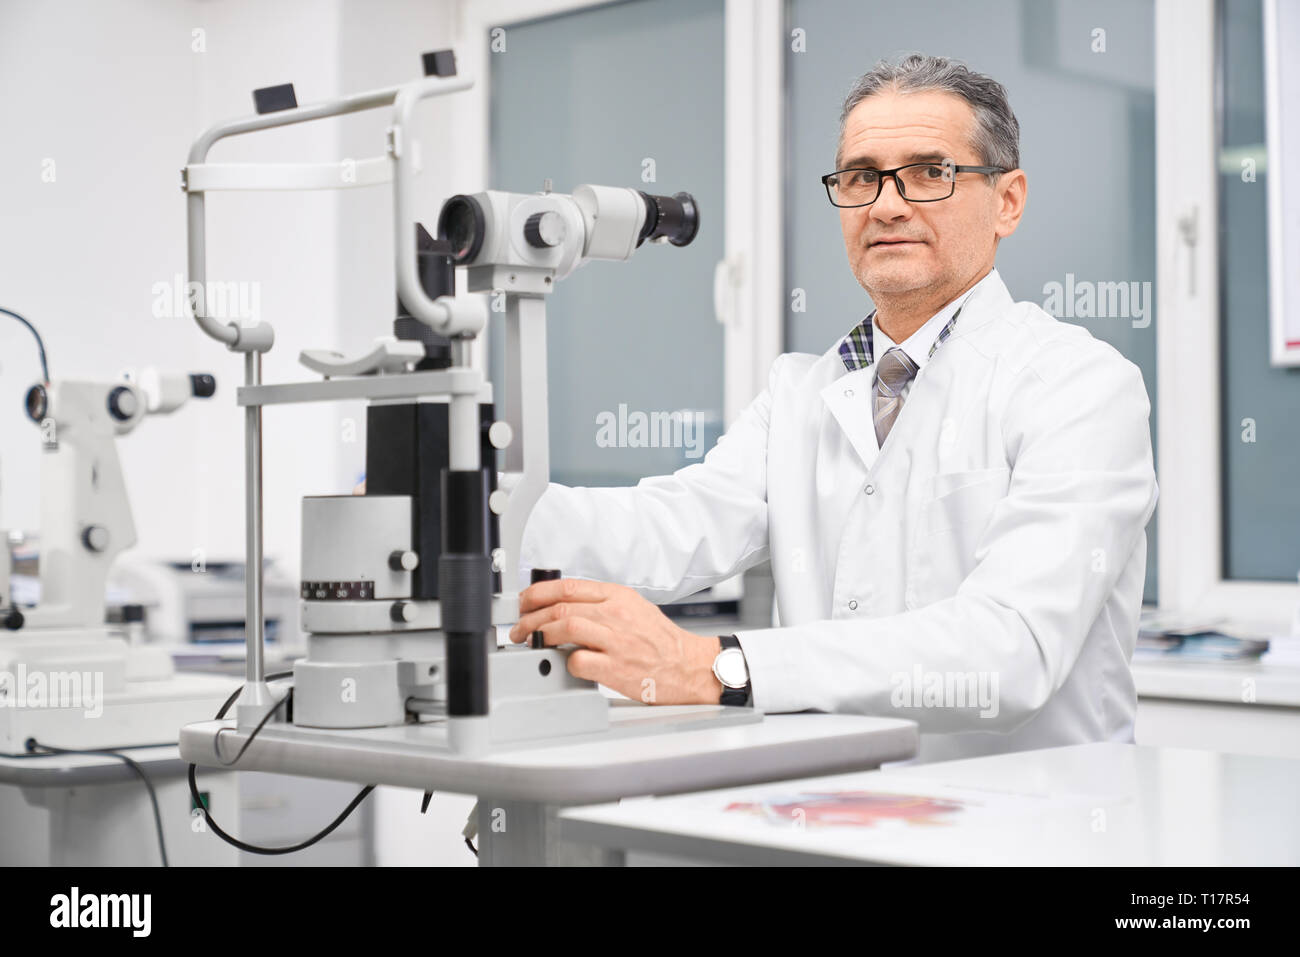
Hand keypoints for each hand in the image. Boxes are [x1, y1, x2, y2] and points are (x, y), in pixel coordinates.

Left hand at [508, 578, 722, 705]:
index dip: (537, 593)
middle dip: (530, 617)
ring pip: (564, 627)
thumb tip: (561, 606)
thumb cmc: (660, 640)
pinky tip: (565, 663)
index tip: (524, 602)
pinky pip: (578, 660)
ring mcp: (616, 640)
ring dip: (540, 635)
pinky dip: (565, 661)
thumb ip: (600, 604)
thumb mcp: (632, 608)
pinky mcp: (615, 667)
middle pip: (560, 606)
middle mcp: (616, 614)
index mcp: (618, 596)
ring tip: (532, 643)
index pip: (567, 586)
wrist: (688, 665)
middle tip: (519, 628)